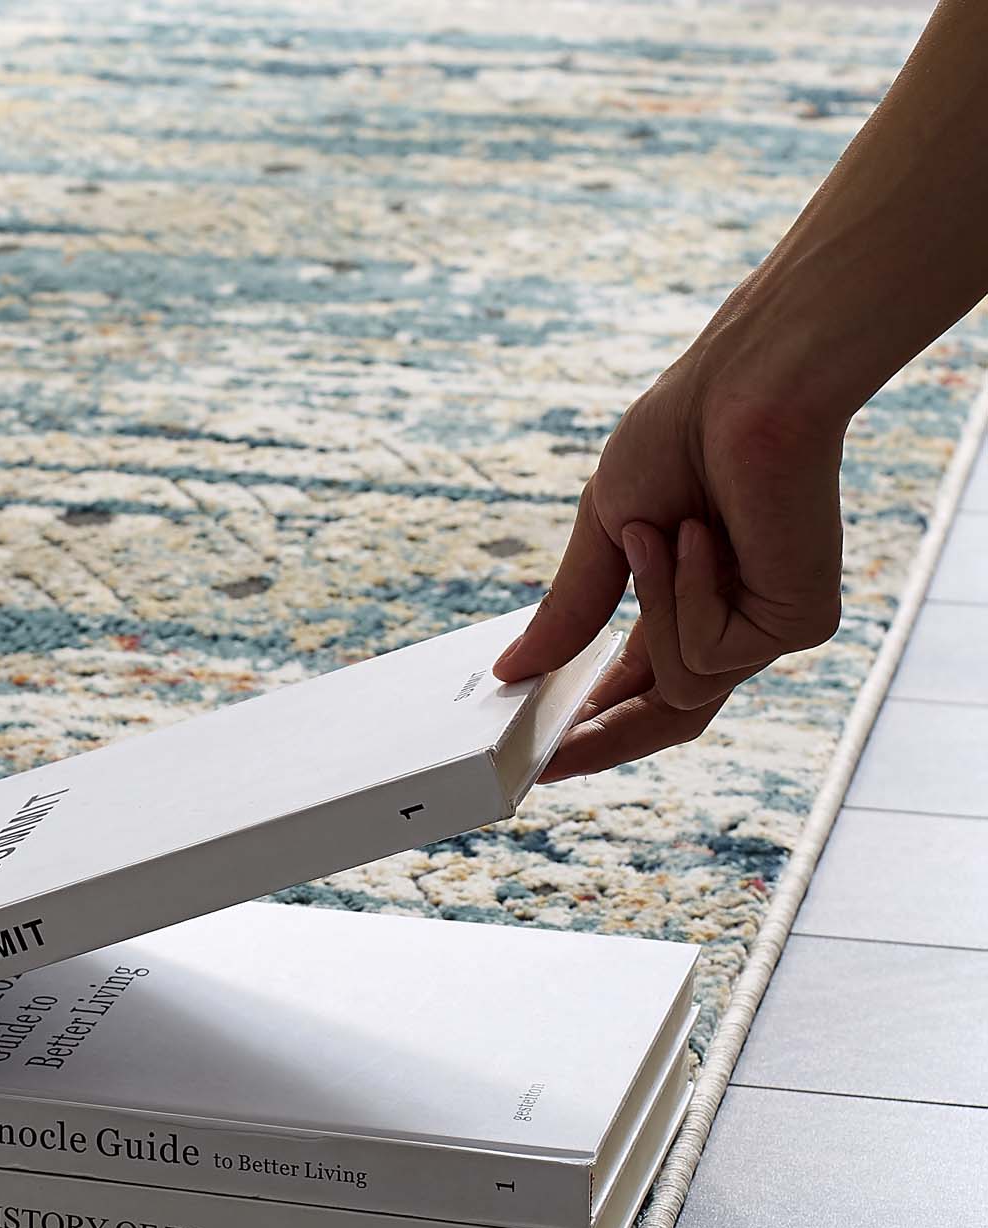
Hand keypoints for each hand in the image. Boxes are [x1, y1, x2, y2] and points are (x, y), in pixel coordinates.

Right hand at [492, 352, 847, 779]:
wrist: (747, 386)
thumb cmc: (681, 435)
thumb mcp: (603, 535)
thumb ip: (569, 610)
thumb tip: (511, 672)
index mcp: (687, 605)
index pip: (640, 688)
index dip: (590, 725)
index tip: (539, 753)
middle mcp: (737, 625)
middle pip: (671, 720)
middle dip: (605, 740)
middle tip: (548, 758)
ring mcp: (771, 629)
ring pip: (681, 687)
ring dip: (651, 606)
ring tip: (655, 530)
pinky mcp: (800, 624)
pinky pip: (709, 654)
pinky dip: (685, 595)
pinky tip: (701, 534)